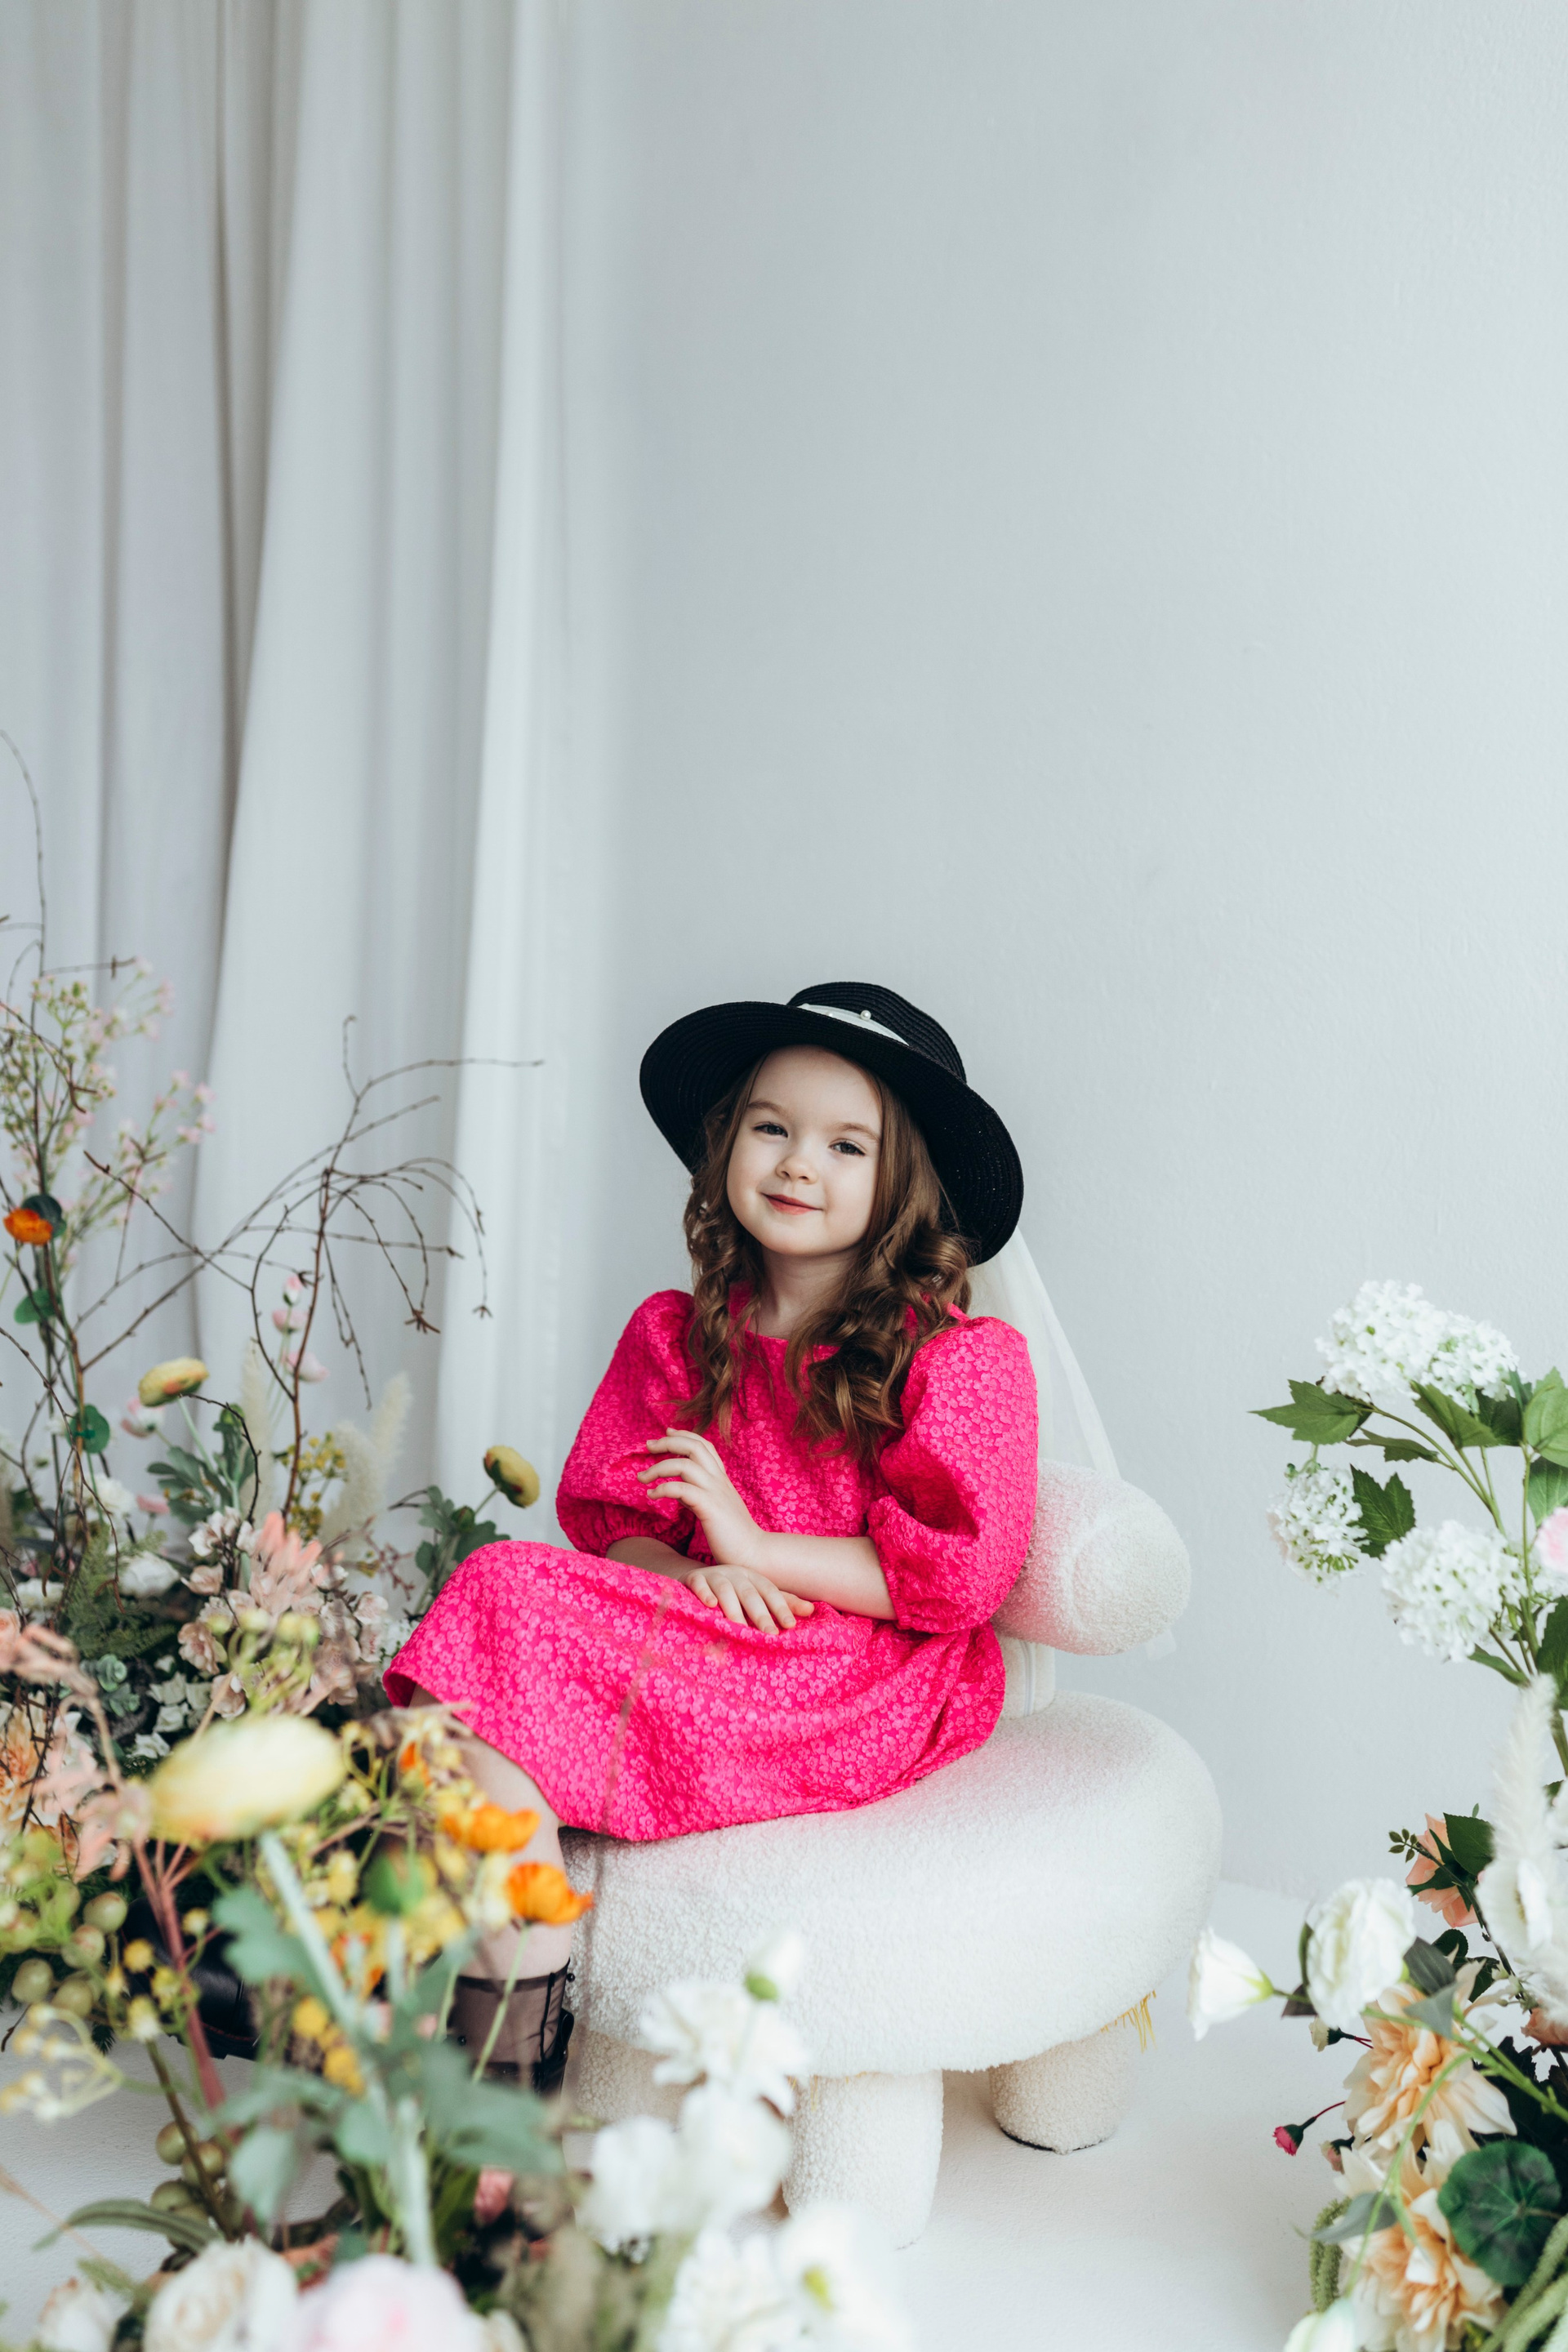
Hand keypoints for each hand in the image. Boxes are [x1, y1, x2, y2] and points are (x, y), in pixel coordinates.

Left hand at [638, 1429, 767, 1576]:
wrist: (753, 1553)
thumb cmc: (732, 1535)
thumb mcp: (714, 1508)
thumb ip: (698, 1495)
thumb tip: (679, 1491)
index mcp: (721, 1478)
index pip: (704, 1446)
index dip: (685, 1435)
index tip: (666, 1433)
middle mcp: (719, 1480)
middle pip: (693, 1447)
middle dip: (667, 1442)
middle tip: (648, 1446)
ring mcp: (715, 1492)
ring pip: (684, 1464)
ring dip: (658, 1467)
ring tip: (642, 1478)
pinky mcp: (709, 1508)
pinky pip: (681, 1489)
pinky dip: (662, 1489)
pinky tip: (652, 1496)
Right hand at [682, 1561, 813, 1633]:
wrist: (695, 1579)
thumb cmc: (732, 1592)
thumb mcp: (756, 1595)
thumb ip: (782, 1602)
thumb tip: (811, 1610)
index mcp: (753, 1578)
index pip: (771, 1592)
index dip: (781, 1607)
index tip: (790, 1626)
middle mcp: (736, 1574)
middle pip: (750, 1594)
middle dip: (760, 1614)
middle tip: (769, 1634)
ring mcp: (714, 1575)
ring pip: (726, 1590)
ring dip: (733, 1609)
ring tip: (740, 1628)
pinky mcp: (694, 1579)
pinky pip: (699, 1584)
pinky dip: (705, 1593)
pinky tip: (710, 1604)